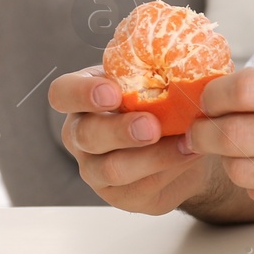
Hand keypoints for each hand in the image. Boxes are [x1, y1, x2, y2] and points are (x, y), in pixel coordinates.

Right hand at [48, 66, 213, 214]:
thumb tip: (183, 57)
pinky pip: (142, 187)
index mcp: (83, 98)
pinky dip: (170, 168)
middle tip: (151, 126)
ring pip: (113, 168)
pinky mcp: (121, 196)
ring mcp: (96, 169)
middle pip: (86, 135)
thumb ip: (157, 69)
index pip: (62, 93)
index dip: (81, 94)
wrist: (186, 141)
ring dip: (153, 156)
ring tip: (186, 141)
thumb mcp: (156, 78)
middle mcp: (81, 135)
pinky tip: (191, 152)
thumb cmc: (163, 98)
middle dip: (120, 130)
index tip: (112, 92)